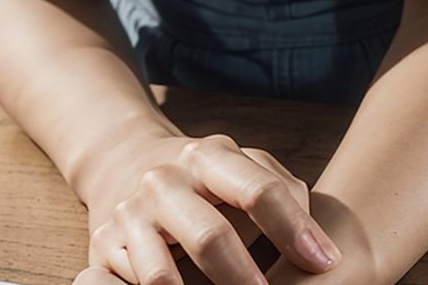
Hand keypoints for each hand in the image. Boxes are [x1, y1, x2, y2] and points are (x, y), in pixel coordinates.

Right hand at [79, 131, 341, 284]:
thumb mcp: (240, 167)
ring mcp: (131, 213)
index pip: (259, 190)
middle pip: (210, 236)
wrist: (122, 160)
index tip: (323, 262)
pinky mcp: (103, 246)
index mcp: (208, 156)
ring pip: (160, 276)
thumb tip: (317, 241)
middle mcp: (165, 181)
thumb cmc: (202, 178)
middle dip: (243, 278)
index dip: (294, 229)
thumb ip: (281, 190)